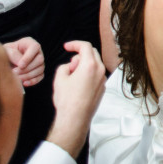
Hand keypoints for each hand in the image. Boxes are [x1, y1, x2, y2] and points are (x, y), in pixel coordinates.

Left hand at [3, 37, 44, 87]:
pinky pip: (40, 76)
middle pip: (40, 59)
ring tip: (17, 78)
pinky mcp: (39, 71)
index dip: (29, 57)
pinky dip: (33, 81)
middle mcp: (37, 52)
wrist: (6, 62)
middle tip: (15, 72)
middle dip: (27, 68)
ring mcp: (39, 62)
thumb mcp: (6, 50)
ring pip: (40, 69)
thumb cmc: (6, 53)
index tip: (20, 65)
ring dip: (28, 75)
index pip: (35, 47)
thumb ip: (12, 54)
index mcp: (30, 43)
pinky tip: (24, 83)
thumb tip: (20, 63)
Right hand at [46, 41, 106, 158]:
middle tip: (70, 65)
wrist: (75, 119)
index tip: (67, 46)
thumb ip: (65, 66)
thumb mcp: (59, 78)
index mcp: (90, 65)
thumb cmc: (67, 101)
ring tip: (72, 77)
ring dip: (84, 65)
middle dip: (80, 55)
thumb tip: (70, 66)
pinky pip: (96, 75)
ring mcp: (103, 80)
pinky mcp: (103, 88)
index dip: (74, 44)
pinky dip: (88, 74)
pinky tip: (78, 85)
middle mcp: (100, 71)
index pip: (85, 46)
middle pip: (92, 53)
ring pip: (95, 64)